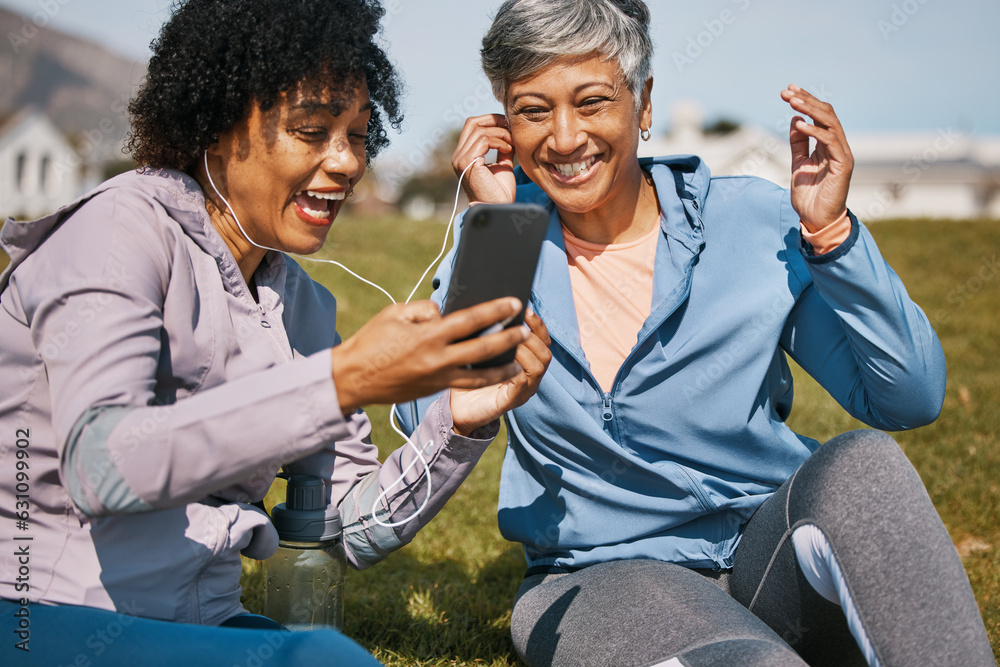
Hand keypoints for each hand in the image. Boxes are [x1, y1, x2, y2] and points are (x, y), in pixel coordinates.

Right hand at [330, 297, 528, 414]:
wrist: (352, 379)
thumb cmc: (371, 341)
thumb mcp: (396, 314)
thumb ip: (425, 311)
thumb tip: (444, 315)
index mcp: (429, 336)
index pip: (471, 321)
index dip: (495, 310)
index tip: (514, 303)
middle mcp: (438, 359)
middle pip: (483, 349)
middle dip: (508, 338)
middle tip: (526, 330)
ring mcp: (438, 378)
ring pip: (480, 376)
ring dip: (502, 368)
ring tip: (518, 362)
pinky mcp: (434, 390)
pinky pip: (464, 384)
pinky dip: (482, 379)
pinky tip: (493, 374)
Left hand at [450, 309, 551, 434]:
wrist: (457, 408)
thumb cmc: (469, 376)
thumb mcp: (478, 349)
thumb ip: (485, 331)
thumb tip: (481, 305)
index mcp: (526, 362)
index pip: (542, 341)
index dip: (537, 324)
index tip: (525, 310)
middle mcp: (529, 377)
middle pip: (546, 353)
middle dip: (532, 336)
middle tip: (516, 326)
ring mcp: (523, 391)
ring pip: (538, 367)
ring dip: (525, 350)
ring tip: (510, 343)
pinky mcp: (510, 402)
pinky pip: (521, 384)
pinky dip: (516, 370)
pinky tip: (505, 361)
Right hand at [452, 113, 516, 204]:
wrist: (497, 209)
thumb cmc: (499, 192)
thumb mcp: (502, 165)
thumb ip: (502, 149)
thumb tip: (509, 133)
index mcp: (464, 155)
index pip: (472, 126)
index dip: (490, 120)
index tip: (508, 125)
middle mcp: (459, 155)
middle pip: (472, 122)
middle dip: (494, 120)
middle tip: (510, 127)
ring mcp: (461, 159)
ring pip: (480, 130)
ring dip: (500, 133)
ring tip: (512, 143)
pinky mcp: (468, 163)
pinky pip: (483, 140)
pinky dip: (498, 141)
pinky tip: (508, 149)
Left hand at [780, 85, 854, 228]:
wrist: (816, 219)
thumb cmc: (809, 195)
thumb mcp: (798, 164)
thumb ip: (798, 143)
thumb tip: (796, 119)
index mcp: (828, 144)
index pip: (819, 115)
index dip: (805, 101)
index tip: (787, 90)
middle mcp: (837, 146)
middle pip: (826, 114)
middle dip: (806, 100)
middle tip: (787, 91)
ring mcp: (842, 154)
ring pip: (830, 123)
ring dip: (810, 110)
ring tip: (792, 101)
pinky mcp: (843, 164)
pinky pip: (830, 142)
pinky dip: (815, 131)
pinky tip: (800, 124)